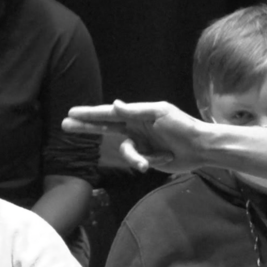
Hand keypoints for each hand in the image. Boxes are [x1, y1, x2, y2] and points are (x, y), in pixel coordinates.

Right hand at [62, 100, 205, 172]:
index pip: (107, 114)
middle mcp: (134, 129)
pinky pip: (138, 162)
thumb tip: (114, 104)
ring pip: (125, 152)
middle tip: (65, 125)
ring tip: (151, 160)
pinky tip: (166, 157)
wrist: (201, 147)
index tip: (71, 113)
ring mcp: (140, 144)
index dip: (89, 114)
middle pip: (104, 128)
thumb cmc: (182, 126)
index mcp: (136, 115)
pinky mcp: (147, 159)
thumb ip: (135, 111)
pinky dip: (152, 160)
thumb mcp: (159, 113)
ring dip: (137, 157)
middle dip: (85, 127)